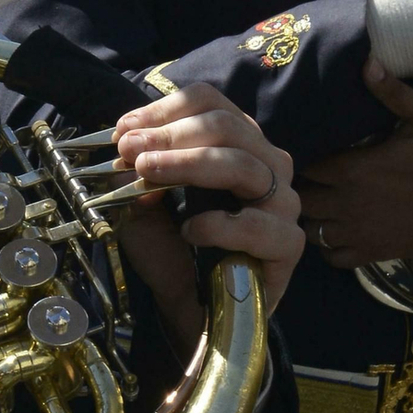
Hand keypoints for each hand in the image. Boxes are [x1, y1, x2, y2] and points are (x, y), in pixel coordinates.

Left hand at [112, 83, 302, 344]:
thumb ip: (136, 176)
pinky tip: (190, 231)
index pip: (210, 102)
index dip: (163, 110)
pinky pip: (259, 225)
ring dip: (188, 164)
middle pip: (226, 126)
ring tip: (148, 174)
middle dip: (170, 135)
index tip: (124, 131)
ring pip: (242, 164)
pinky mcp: (288, 244)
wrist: (192, 309)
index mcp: (235, 143)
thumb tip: (130, 149)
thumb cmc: (174, 250)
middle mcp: (265, 164)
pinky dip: (219, 224)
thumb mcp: (142, 206)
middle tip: (130, 152)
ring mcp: (282, 202)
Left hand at [298, 57, 412, 268]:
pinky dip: (329, 247)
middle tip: (309, 180)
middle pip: (299, 198)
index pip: (302, 165)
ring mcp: (359, 231)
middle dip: (300, 188)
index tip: (309, 154)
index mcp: (353, 168)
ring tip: (320, 205)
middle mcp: (348, 202)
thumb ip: (392, 92)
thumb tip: (368, 61)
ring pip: (310, 230)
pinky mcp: (373, 252)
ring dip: (311, 218)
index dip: (301, 159)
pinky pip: (333, 257)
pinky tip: (338, 231)